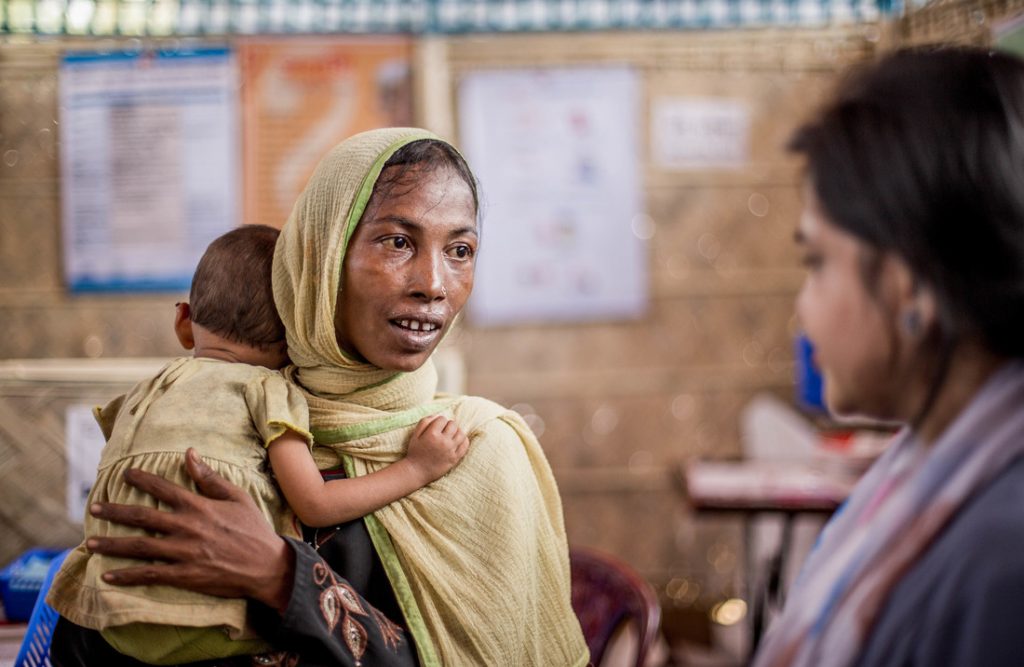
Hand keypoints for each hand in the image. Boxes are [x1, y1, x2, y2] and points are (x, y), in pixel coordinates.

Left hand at [86, 448, 294, 611]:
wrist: (267, 566)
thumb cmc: (253, 529)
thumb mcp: (237, 497)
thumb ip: (209, 478)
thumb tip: (189, 453)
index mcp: (199, 506)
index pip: (164, 489)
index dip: (142, 480)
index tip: (125, 473)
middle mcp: (187, 527)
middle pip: (143, 517)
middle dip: (115, 511)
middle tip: (93, 507)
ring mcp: (184, 553)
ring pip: (140, 546)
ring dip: (112, 544)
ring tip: (90, 543)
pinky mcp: (185, 575)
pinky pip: (150, 574)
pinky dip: (127, 575)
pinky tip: (108, 576)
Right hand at [405, 415, 469, 483]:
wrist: (417, 471)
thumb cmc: (415, 452)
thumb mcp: (415, 435)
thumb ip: (425, 422)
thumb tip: (437, 415)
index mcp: (432, 434)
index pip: (443, 419)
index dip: (439, 422)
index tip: (436, 427)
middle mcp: (443, 441)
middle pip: (453, 425)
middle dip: (448, 425)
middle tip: (444, 431)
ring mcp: (450, 450)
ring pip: (461, 433)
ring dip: (457, 431)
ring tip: (451, 435)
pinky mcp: (455, 458)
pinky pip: (465, 445)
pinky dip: (463, 440)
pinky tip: (457, 441)